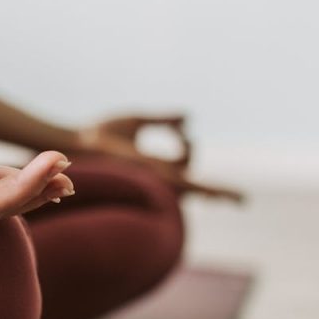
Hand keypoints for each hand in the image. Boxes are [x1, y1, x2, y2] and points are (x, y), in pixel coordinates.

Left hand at [75, 114, 244, 202]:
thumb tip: (189, 117)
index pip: (182, 162)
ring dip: (219, 193)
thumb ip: (163, 120)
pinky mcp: (159, 178)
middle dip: (205, 175)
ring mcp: (159, 179)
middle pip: (191, 178)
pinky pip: (192, 187)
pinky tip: (233, 199)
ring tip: (239, 201)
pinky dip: (213, 192)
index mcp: (152, 165)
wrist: (79, 143)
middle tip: (210, 167)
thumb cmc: (98, 134)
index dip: (188, 143)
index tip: (182, 128)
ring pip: (197, 190)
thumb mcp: (137, 122)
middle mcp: (157, 177)